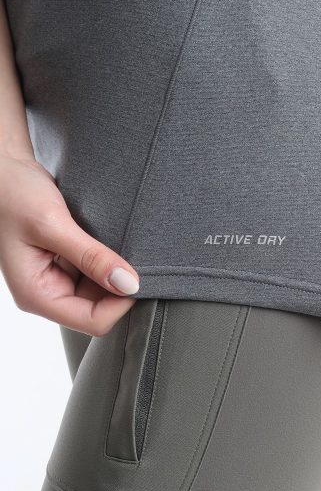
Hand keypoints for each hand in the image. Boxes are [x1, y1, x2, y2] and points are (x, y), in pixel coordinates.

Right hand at [0, 153, 139, 335]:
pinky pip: (98, 272)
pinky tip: (113, 242)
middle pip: (101, 308)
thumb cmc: (12, 193)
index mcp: (37, 294)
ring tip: (121, 245)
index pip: (93, 321)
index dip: (120, 303)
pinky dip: (110, 261)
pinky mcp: (67, 263)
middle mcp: (48, 292)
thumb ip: (91, 256)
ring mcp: (58, 278)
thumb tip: (128, 284)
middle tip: (134, 257)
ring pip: (102, 291)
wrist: (3, 169)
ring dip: (116, 273)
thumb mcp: (52, 224)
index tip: (138, 275)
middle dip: (120, 287)